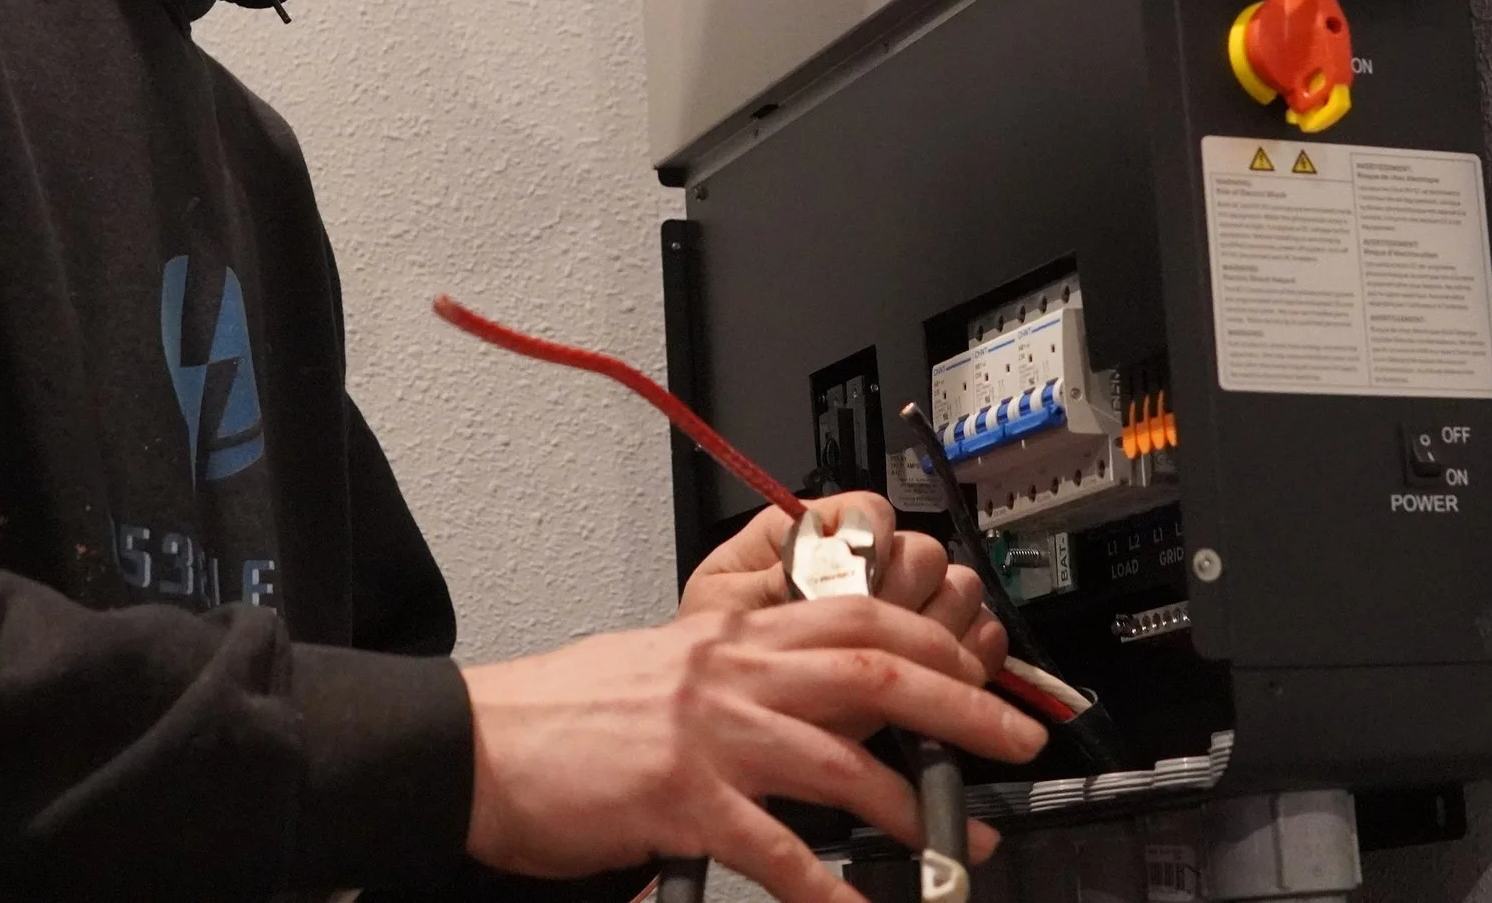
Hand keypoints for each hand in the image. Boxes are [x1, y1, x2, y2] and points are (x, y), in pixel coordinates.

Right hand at [461, 597, 1044, 902]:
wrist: (475, 743)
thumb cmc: (564, 715)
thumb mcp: (662, 667)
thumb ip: (734, 675)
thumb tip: (806, 701)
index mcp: (730, 634)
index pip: (856, 616)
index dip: (932, 639)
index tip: (977, 669)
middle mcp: (732, 672)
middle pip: (877, 670)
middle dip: (961, 704)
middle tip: (1015, 739)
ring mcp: (711, 736)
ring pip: (843, 759)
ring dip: (910, 806)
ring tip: (956, 845)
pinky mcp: (682, 801)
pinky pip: (776, 850)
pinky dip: (827, 886)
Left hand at [679, 493, 1006, 674]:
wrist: (730, 715)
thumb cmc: (718, 652)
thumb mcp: (722, 610)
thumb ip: (771, 583)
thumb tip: (820, 574)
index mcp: (816, 532)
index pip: (872, 513)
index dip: (873, 546)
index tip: (854, 588)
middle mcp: (869, 561)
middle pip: (925, 554)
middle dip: (905, 598)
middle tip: (873, 644)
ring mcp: (907, 605)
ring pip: (960, 592)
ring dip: (938, 631)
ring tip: (900, 670)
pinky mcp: (934, 652)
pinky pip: (983, 637)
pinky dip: (974, 656)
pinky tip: (947, 681)